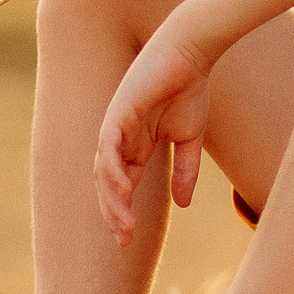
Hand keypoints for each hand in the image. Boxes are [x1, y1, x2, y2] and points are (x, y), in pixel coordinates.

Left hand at [95, 32, 215, 243]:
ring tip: (124, 224)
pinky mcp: (118, 112)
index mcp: (136, 146)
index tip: (128, 241)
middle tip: (124, 240)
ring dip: (113, 199)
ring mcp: (116, 126)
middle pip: (108, 184)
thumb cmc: (188, 89)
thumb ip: (185, 171)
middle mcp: (120, 139)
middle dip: (113, 213)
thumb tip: (183, 205)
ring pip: (105, 171)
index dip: (123, 212)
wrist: (189, 53)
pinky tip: (124, 189)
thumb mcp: (189, 138)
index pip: (122, 186)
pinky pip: (109, 147)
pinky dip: (114, 169)